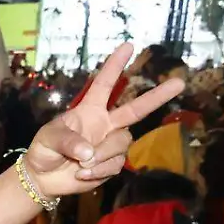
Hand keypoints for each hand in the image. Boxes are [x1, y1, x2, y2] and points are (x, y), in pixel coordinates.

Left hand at [24, 44, 182, 198]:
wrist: (44, 178)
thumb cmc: (44, 150)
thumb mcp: (49, 139)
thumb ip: (68, 142)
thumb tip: (89, 152)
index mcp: (89, 110)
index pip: (104, 84)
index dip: (115, 66)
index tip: (128, 46)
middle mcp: (105, 124)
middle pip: (136, 109)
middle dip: (157, 96)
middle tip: (180, 82)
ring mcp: (111, 144)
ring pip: (122, 143)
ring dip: (101, 156)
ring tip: (79, 165)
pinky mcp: (112, 164)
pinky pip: (116, 165)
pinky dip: (98, 171)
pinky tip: (83, 174)